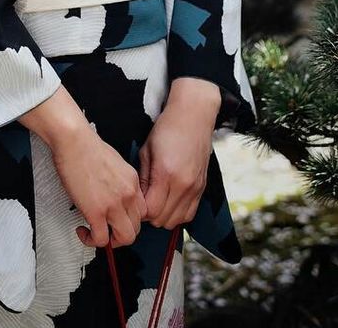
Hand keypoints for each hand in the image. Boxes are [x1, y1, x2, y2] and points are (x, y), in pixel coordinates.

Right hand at [51, 123, 146, 249]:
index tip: (117, 219)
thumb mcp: (115, 162)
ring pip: (125, 238)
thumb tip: (111, 193)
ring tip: (96, 234)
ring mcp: (114, 205)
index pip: (143, 211)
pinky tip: (82, 231)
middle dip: (121, 232)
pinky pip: (101, 239)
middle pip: (137, 227)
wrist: (74, 141)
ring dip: (111, 241)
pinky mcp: (96, 212)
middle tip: (107, 230)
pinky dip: (91, 240)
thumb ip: (119, 180)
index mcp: (133, 182)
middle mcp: (128, 194)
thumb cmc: (87, 146)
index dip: (130, 219)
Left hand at [137, 79, 219, 229]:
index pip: (151, 211)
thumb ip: (142, 179)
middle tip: (143, 200)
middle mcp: (183, 185)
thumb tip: (137, 199)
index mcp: (166, 174)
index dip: (140, 210)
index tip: (135, 201)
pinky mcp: (202, 189)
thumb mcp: (146, 150)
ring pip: (176, 221)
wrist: (193, 116)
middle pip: (163, 220)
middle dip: (150, 214)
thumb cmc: (167, 129)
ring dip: (164, 216)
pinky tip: (170, 201)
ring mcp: (195, 188)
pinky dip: (177, 213)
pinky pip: (189, 215)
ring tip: (156, 200)